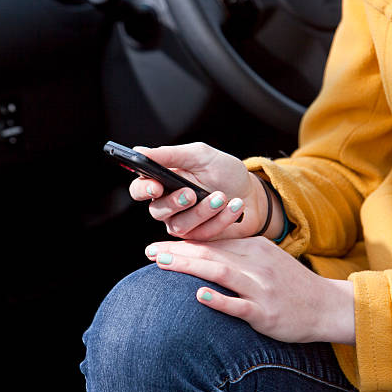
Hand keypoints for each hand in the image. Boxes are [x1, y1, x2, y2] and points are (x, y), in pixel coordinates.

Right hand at [129, 142, 283, 240]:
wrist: (252, 194)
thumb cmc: (224, 172)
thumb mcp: (200, 156)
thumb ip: (170, 155)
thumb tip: (138, 152)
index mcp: (163, 182)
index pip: (139, 189)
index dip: (143, 190)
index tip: (156, 186)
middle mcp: (168, 206)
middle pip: (156, 211)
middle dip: (175, 203)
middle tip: (192, 194)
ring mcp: (183, 224)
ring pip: (180, 226)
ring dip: (203, 211)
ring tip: (222, 196)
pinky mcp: (199, 239)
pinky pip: (203, 234)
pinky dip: (221, 219)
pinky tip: (235, 206)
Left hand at [145, 237, 355, 344]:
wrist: (326, 306)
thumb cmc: (290, 283)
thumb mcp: (266, 258)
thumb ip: (237, 253)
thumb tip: (201, 250)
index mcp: (254, 247)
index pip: (211, 241)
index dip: (181, 242)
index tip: (156, 246)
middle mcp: (256, 263)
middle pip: (210, 252)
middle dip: (177, 251)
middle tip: (149, 253)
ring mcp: (261, 287)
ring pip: (220, 271)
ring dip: (189, 266)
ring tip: (163, 264)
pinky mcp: (266, 312)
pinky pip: (240, 305)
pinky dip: (219, 300)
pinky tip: (199, 296)